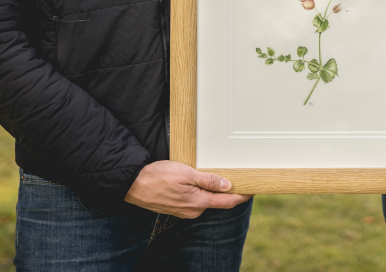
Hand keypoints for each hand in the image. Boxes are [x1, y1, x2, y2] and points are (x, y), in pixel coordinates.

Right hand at [124, 160, 251, 218]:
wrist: (133, 184)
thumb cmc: (159, 176)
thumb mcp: (186, 173)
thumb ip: (207, 180)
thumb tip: (227, 186)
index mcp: (198, 202)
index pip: (227, 202)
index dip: (242, 196)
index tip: (253, 190)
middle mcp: (193, 210)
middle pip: (218, 202)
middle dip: (229, 192)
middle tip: (240, 179)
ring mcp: (184, 211)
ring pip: (206, 201)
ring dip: (214, 192)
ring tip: (221, 177)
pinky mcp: (177, 208)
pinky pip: (195, 201)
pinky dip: (202, 193)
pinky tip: (200, 183)